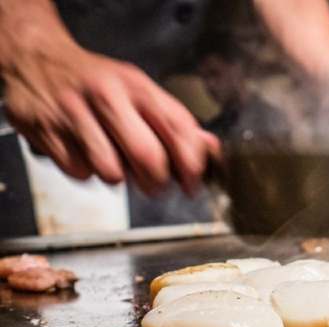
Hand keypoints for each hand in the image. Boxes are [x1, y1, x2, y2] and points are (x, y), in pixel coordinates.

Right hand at [2, 41, 219, 195]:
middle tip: (156, 185)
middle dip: (157, 182)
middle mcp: (107, 97)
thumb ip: (174, 121)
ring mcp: (74, 114)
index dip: (192, 163)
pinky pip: (80, 172)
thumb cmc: (95, 81)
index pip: (178, 128)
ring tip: (114, 160)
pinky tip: (85, 153)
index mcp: (137, 86)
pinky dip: (87, 172)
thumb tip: (210, 148)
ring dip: (119, 178)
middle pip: (148, 156)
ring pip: (112, 172)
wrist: (36, 58)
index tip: (193, 182)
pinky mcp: (47, 131)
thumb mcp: (139, 90)